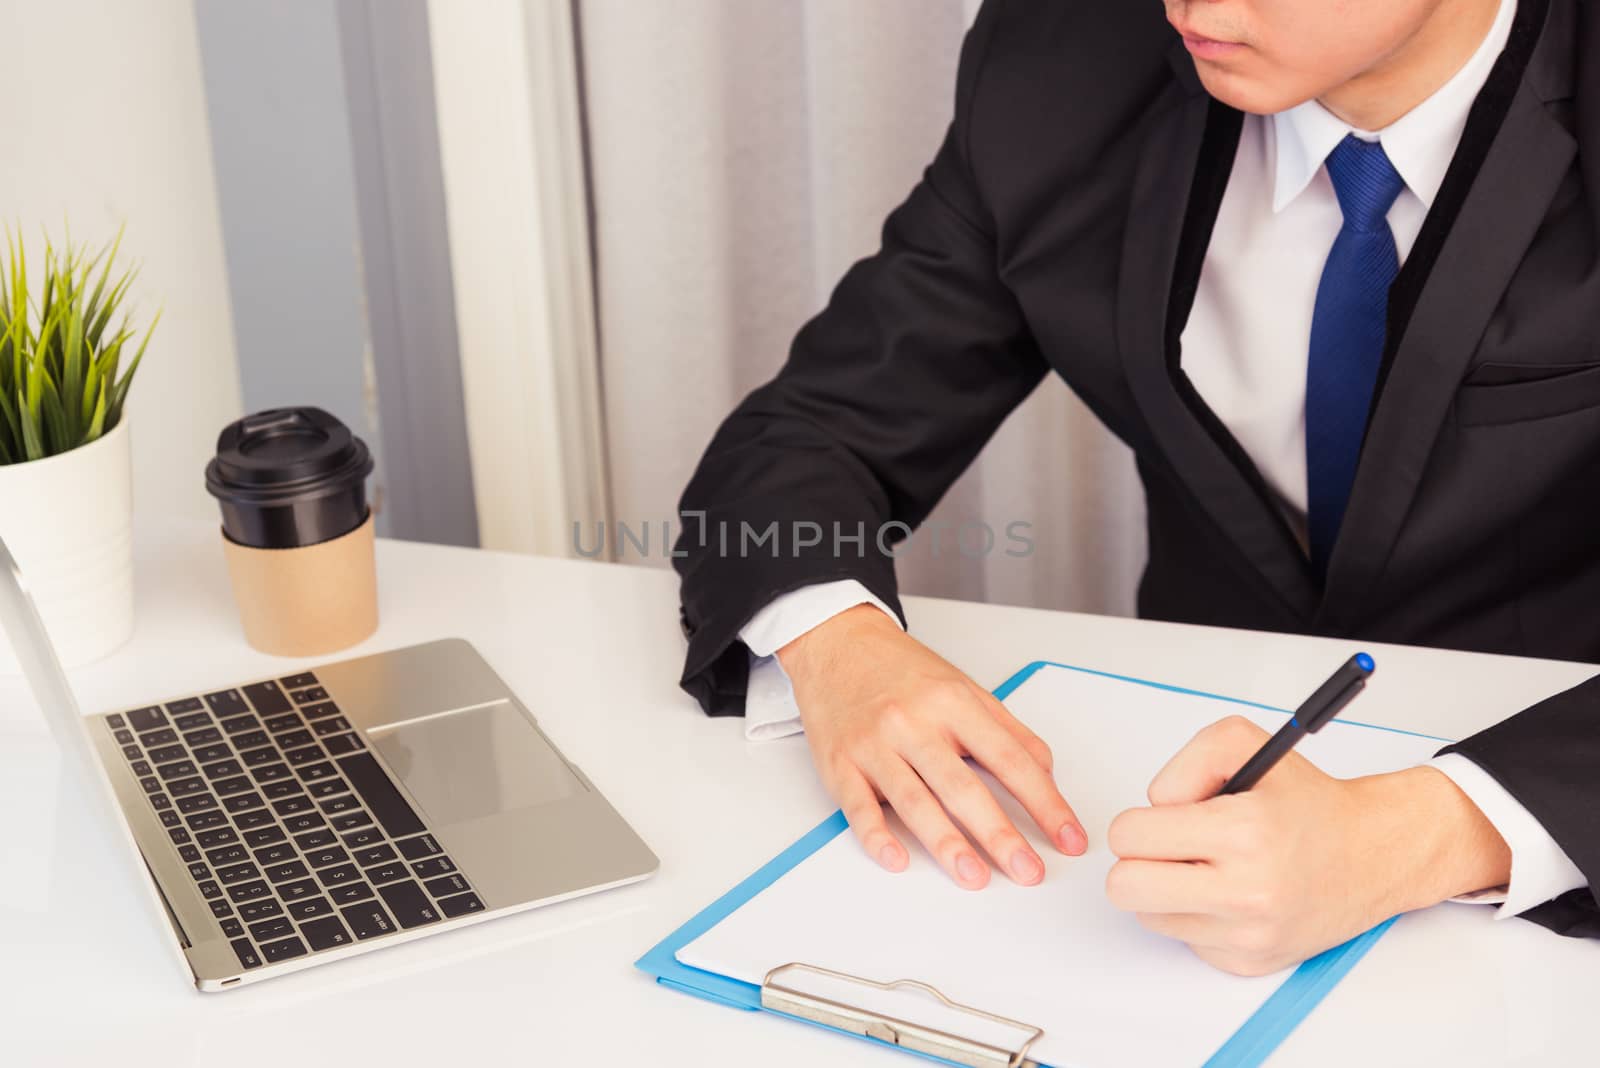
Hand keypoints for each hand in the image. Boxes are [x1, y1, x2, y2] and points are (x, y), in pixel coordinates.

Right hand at [778, 604, 1086, 888]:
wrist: (838, 643)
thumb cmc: (902, 670)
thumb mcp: (963, 688)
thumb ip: (1006, 731)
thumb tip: (1045, 775)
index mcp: (952, 703)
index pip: (1009, 758)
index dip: (1044, 802)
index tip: (1068, 837)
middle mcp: (913, 723)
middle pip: (962, 786)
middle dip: (1000, 834)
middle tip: (1029, 871)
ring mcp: (873, 745)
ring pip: (913, 801)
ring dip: (946, 843)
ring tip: (975, 877)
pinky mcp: (839, 764)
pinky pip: (858, 807)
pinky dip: (877, 836)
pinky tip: (897, 860)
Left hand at [1105, 716, 1511, 974]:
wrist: (1372, 854)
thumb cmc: (1308, 802)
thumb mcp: (1245, 745)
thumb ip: (1187, 762)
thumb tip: (1155, 806)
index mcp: (1243, 832)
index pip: (1130, 837)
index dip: (1138, 821)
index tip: (1165, 818)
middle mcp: (1247, 891)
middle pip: (1125, 888)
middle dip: (1137, 861)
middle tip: (1170, 847)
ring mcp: (1247, 934)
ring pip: (1148, 916)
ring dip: (1165, 890)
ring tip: (1208, 867)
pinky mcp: (1248, 961)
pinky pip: (1183, 938)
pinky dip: (1195, 914)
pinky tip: (1230, 893)